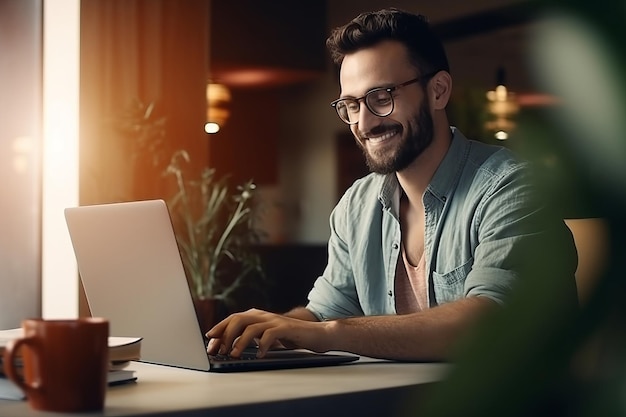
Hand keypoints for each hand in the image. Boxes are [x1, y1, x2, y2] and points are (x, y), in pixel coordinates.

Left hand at [206, 308, 331, 357]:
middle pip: (238, 319)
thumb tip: (227, 346)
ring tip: (235, 354)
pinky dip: (262, 345)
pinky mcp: (285, 328)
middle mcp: (263, 316)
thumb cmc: (287, 336)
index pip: (233, 318)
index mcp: (256, 316)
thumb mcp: (264, 335)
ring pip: (251, 327)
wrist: (313, 333)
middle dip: (226, 334)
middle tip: (220, 349)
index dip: (220, 328)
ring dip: (240, 342)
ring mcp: (274, 321)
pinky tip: (259, 354)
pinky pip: (270, 335)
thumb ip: (248, 337)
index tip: (210, 340)